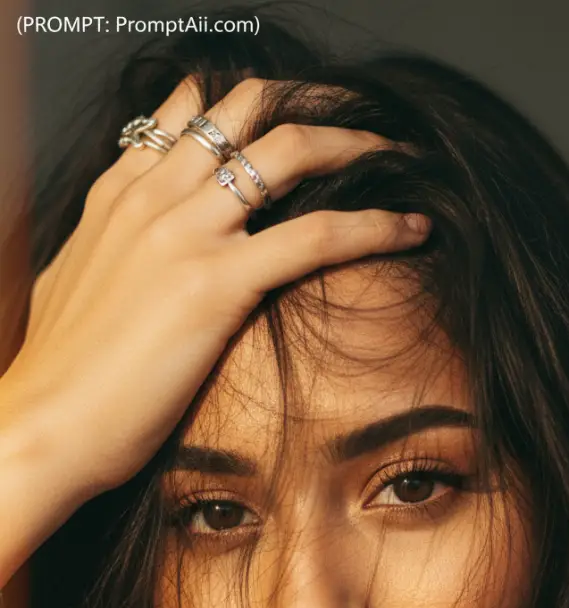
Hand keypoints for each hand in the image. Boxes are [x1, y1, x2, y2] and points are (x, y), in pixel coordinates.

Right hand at [3, 75, 430, 498]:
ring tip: (402, 158)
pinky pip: (313, 234)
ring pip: (287, 151)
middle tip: (363, 125)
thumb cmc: (60, 377)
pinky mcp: (214, 284)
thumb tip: (129, 259)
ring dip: (356, 144)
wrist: (41, 426)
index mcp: (119, 194)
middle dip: (315, 103)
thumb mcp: (74, 289)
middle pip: (246, 108)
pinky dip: (373, 223)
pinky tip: (411, 227)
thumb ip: (109, 253)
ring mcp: (184, 234)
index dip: (249, 103)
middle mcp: (153, 196)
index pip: (188, 111)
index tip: (295, 114)